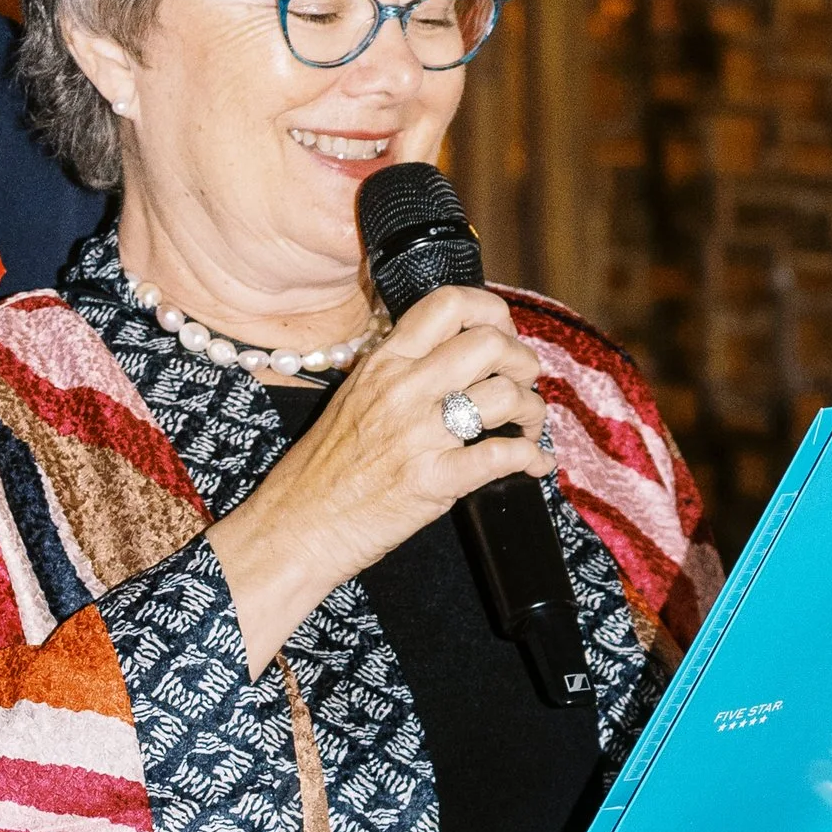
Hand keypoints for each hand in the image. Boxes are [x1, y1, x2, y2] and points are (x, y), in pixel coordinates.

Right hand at [207, 285, 551, 676]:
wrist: (296, 527)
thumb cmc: (321, 471)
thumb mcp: (353, 399)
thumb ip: (399, 374)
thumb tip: (452, 361)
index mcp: (382, 363)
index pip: (447, 304)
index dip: (491, 310)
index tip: (502, 332)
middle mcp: (403, 389)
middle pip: (490, 343)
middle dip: (522, 360)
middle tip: (521, 382)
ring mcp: (419, 434)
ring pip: (506, 395)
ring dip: (532, 410)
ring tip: (527, 426)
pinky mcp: (435, 481)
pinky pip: (505, 456)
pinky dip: (533, 458)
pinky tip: (534, 465)